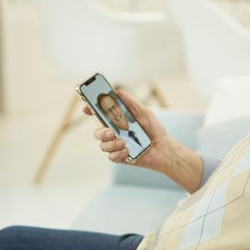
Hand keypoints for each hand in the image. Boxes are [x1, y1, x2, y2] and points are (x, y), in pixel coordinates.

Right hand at [84, 89, 203, 192]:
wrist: (163, 148)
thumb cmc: (154, 129)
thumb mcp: (144, 113)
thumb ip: (131, 103)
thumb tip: (118, 91)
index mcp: (118, 121)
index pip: (100, 115)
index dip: (90, 110)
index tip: (86, 108)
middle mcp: (114, 133)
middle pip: (97, 132)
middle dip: (101, 132)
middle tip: (111, 132)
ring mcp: (116, 146)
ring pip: (103, 145)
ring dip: (112, 144)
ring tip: (124, 142)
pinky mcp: (120, 157)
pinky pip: (111, 156)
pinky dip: (118, 153)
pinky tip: (127, 151)